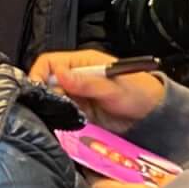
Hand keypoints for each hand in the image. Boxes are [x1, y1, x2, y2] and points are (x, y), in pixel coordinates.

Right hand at [30, 49, 165, 129]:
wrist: (152, 116)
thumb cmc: (139, 93)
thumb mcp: (113, 88)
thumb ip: (87, 82)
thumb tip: (59, 74)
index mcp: (82, 63)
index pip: (49, 62)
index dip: (38, 74)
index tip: (36, 90)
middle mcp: (76, 77)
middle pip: (47, 83)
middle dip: (45, 95)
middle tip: (53, 108)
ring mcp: (77, 96)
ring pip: (53, 100)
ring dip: (53, 109)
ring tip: (61, 118)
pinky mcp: (80, 113)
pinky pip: (63, 114)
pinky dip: (61, 120)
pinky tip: (66, 125)